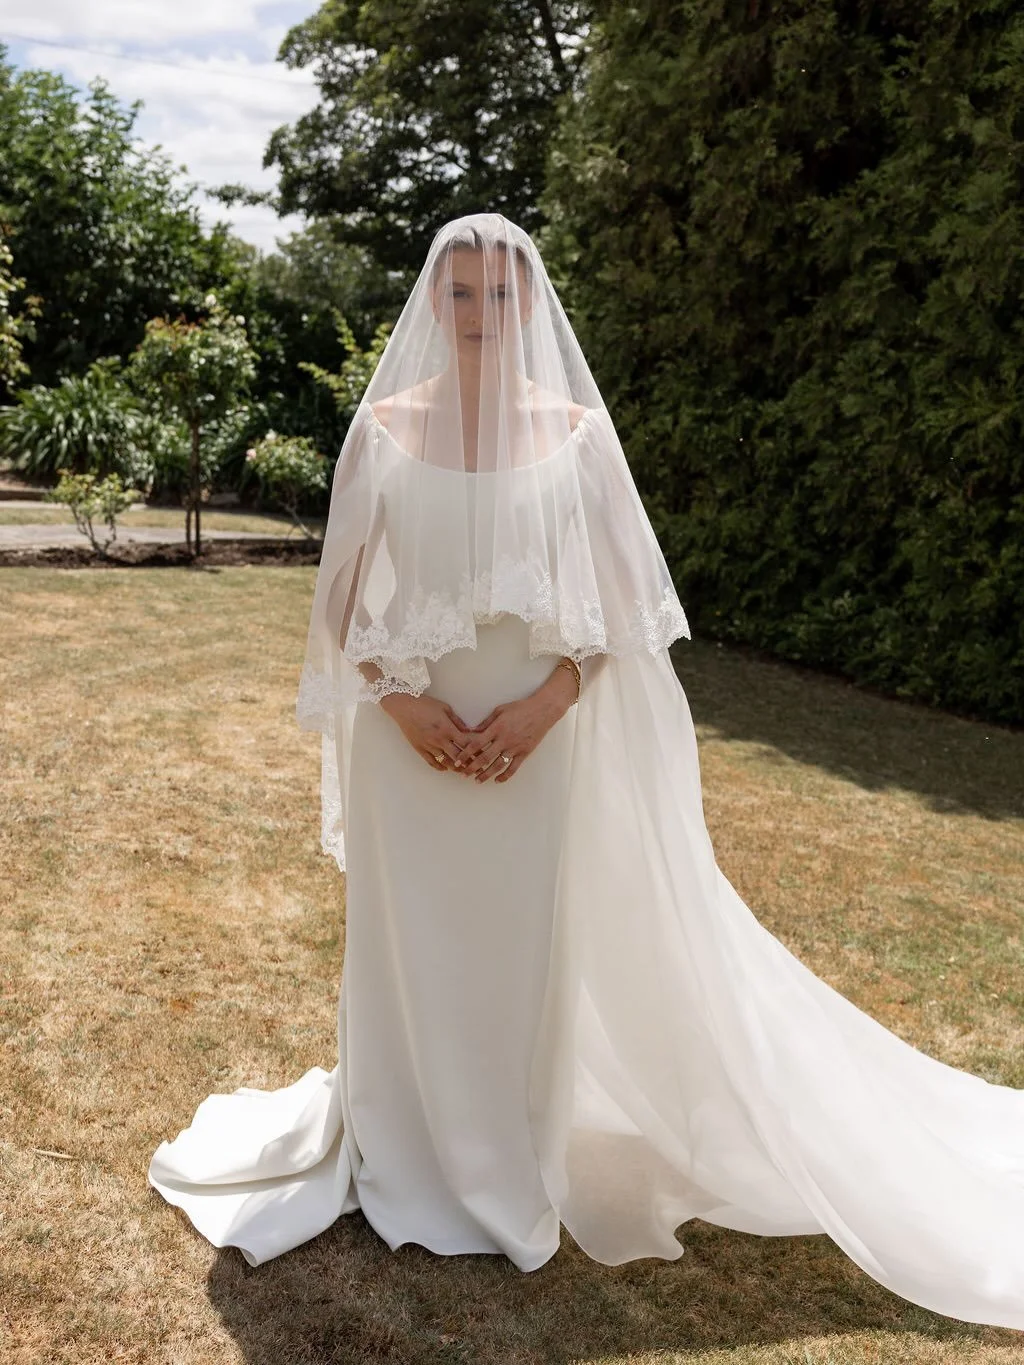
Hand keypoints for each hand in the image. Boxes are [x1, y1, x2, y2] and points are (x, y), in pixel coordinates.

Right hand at [380, 692, 472, 771]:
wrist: (404, 707)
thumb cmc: (425, 704)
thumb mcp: (445, 708)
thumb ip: (458, 721)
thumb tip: (469, 731)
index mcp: (447, 729)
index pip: (465, 744)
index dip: (475, 750)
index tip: (483, 754)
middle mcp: (439, 740)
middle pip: (458, 757)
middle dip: (469, 763)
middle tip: (478, 768)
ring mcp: (428, 746)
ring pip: (445, 762)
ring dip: (456, 768)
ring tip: (464, 771)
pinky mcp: (419, 749)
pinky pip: (431, 762)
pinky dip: (440, 767)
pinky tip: (446, 768)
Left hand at [455, 666, 577, 782]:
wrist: (542, 711)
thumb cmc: (520, 708)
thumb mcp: (500, 710)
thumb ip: (486, 722)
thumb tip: (471, 732)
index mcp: (497, 728)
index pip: (477, 744)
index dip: (466, 753)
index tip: (458, 760)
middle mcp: (505, 739)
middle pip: (484, 757)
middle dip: (472, 767)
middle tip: (463, 774)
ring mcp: (515, 747)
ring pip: (498, 765)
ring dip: (486, 774)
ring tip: (477, 780)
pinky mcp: (524, 752)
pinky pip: (513, 767)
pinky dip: (505, 776)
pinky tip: (497, 780)